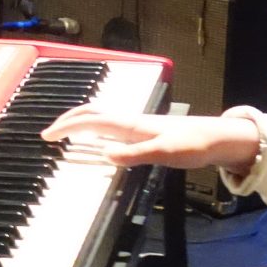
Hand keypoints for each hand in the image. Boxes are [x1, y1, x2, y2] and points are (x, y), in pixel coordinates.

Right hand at [39, 108, 260, 171]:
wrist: (219, 139)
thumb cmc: (194, 145)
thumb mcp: (165, 153)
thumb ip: (135, 154)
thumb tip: (105, 154)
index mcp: (131, 124)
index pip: (90, 121)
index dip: (66, 127)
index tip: (46, 136)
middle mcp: (131, 120)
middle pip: (91, 113)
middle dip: (67, 120)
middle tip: (49, 133)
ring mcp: (138, 123)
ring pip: (100, 116)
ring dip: (79, 122)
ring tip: (66, 132)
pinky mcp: (145, 130)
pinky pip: (110, 124)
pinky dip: (94, 128)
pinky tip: (98, 139)